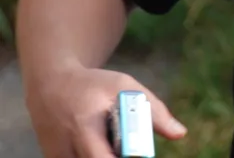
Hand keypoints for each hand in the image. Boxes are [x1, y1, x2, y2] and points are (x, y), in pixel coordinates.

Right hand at [25, 65, 186, 157]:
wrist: (50, 85)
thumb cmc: (94, 85)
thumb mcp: (124, 87)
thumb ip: (153, 111)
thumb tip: (180, 134)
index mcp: (85, 124)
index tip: (139, 152)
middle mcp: (66, 146)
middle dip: (118, 156)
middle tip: (132, 145)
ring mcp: (57, 156)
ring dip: (108, 154)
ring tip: (113, 138)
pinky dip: (97, 154)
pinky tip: (102, 143)